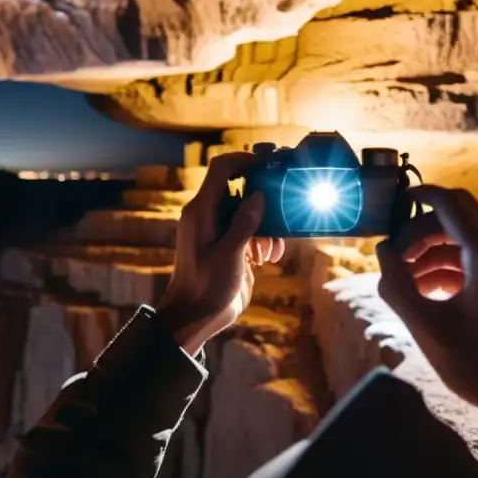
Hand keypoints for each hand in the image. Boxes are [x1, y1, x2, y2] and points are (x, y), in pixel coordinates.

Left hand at [155, 152, 284, 355]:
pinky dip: (264, 240)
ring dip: (266, 226)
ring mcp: (219, 232)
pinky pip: (251, 233)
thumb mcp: (229, 254)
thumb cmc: (206, 287)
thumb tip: (259, 195)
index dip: (243, 160)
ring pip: (249, 213)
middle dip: (263, 199)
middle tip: (282, 206)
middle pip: (240, 190)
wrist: (195, 317)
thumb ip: (244, 223)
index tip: (266, 163)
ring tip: (270, 250)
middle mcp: (209, 217)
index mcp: (201, 212)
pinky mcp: (229, 247)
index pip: (220, 170)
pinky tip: (268, 258)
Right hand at [375, 186, 477, 457]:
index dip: (420, 196)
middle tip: (396, 261)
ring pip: (473, 237)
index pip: (450, 202)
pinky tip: (438, 293)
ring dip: (439, 253)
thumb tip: (381, 251)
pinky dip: (462, 265)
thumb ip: (396, 285)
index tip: (396, 203)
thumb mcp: (428, 329)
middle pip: (460, 217)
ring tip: (412, 285)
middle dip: (423, 233)